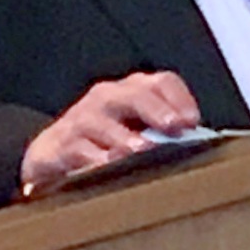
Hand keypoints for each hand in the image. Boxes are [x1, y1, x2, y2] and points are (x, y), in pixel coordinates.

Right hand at [20, 71, 203, 193]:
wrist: (52, 154)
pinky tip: (107, 166)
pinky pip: (78, 148)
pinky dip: (93, 157)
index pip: (162, 82)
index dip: (179, 99)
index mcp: (131, 93)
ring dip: (123, 135)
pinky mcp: (61, 144)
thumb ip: (163, 133)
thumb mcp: (135, 132)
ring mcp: (82, 119)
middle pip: (134, 94)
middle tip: (172, 127)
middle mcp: (106, 99)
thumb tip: (197, 144)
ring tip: (140, 148)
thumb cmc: (102, 143)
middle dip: (155, 109)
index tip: (192, 121)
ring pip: (102, 119)